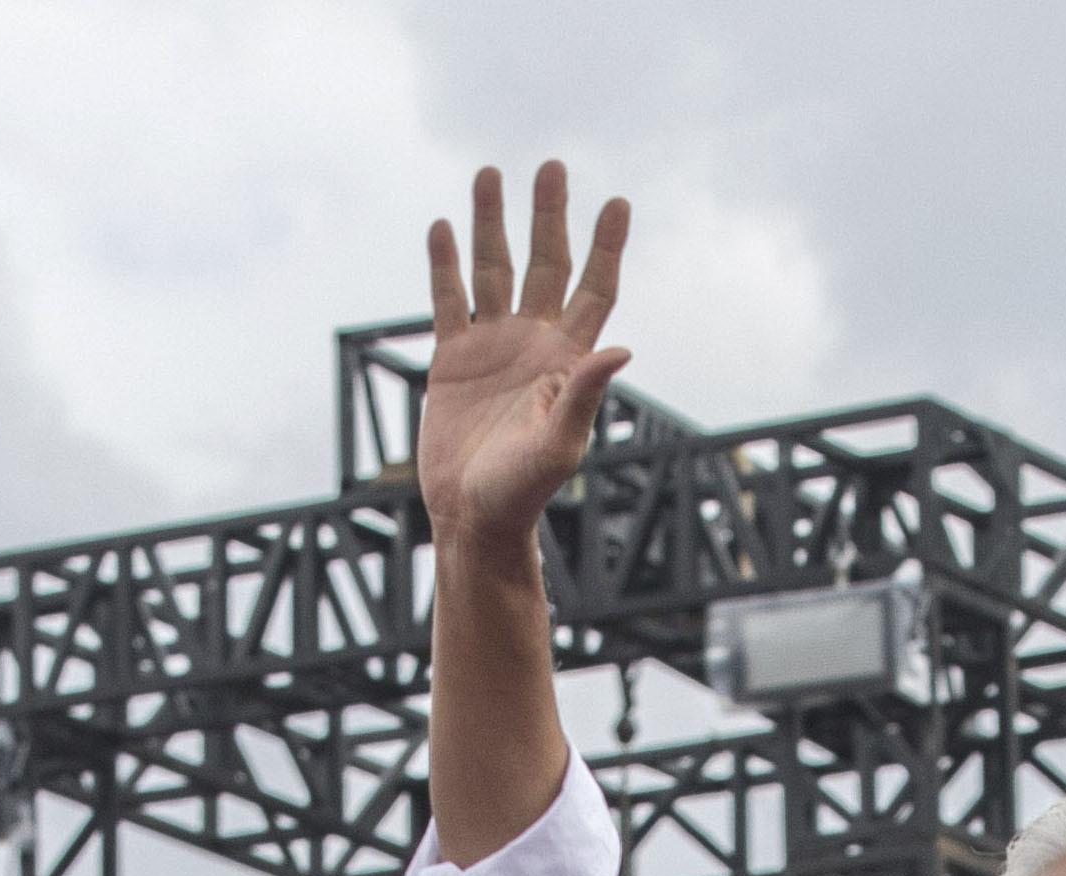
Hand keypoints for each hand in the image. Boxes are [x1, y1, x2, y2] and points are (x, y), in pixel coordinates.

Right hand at [415, 163, 632, 559]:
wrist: (472, 520)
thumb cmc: (523, 493)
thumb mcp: (559, 445)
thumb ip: (585, 395)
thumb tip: (621, 348)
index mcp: (567, 361)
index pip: (593, 291)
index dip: (605, 248)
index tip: (617, 203)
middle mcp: (533, 345)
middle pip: (546, 265)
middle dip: (548, 217)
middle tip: (551, 167)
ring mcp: (492, 348)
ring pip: (494, 271)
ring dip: (492, 225)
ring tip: (489, 174)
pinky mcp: (453, 361)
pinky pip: (449, 301)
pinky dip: (445, 265)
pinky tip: (444, 228)